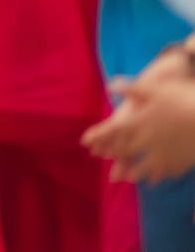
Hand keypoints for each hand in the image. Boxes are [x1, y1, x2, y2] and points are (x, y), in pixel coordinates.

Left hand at [86, 48, 194, 182]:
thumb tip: (109, 86)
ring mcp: (162, 154)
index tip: (85, 142)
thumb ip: (130, 88)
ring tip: (128, 177)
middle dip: (112, 154)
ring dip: (133, 172)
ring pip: (143, 166)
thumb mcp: (154, 88)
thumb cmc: (182, 99)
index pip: (111, 131)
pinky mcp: (179, 163)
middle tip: (101, 157)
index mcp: (137, 122)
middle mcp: (146, 141)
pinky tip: (156, 179)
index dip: (97, 135)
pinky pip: (165, 171)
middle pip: (125, 150)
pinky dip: (157, 176)